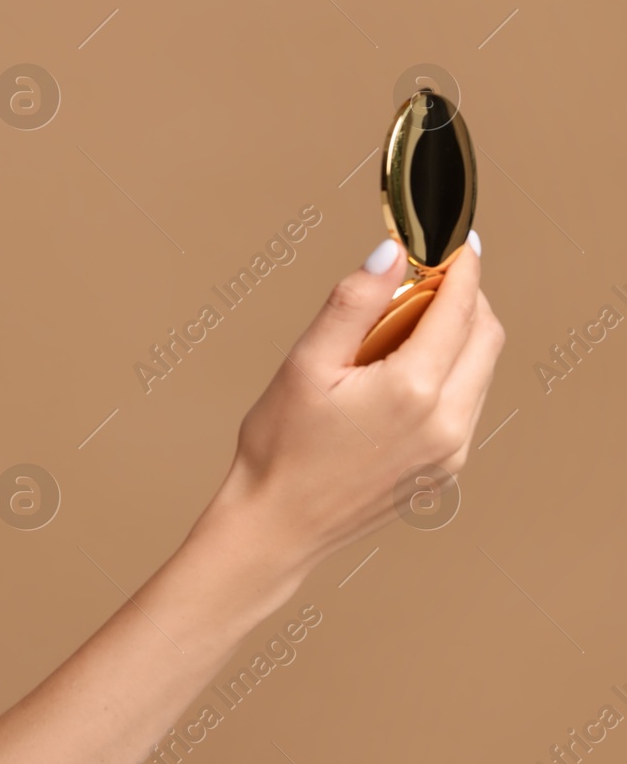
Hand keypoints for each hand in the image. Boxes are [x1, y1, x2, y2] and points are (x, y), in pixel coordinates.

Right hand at [213, 235, 504, 576]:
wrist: (277, 524)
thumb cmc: (280, 447)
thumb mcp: (305, 363)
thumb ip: (352, 304)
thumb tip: (390, 255)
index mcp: (413, 390)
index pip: (459, 307)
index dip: (460, 265)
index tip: (452, 240)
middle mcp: (447, 422)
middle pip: (486, 336)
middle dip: (464, 298)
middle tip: (423, 279)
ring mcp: (452, 450)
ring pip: (481, 370)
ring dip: (457, 336)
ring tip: (401, 326)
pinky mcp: (446, 467)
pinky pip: (466, 402)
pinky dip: (449, 372)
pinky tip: (401, 371)